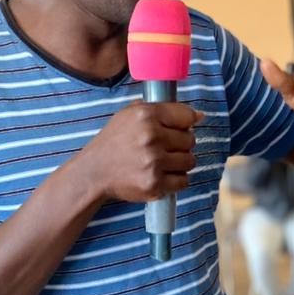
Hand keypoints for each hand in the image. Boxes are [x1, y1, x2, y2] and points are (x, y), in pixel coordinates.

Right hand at [83, 102, 202, 203]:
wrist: (94, 172)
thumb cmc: (114, 142)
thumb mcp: (130, 115)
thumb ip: (162, 110)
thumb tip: (199, 116)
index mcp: (146, 115)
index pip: (187, 116)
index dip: (184, 123)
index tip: (177, 129)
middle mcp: (151, 137)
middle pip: (190, 140)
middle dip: (180, 144)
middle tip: (164, 148)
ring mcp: (154, 163)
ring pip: (190, 161)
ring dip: (180, 162)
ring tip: (163, 162)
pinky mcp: (155, 184)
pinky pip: (183, 181)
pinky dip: (176, 179)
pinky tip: (161, 174)